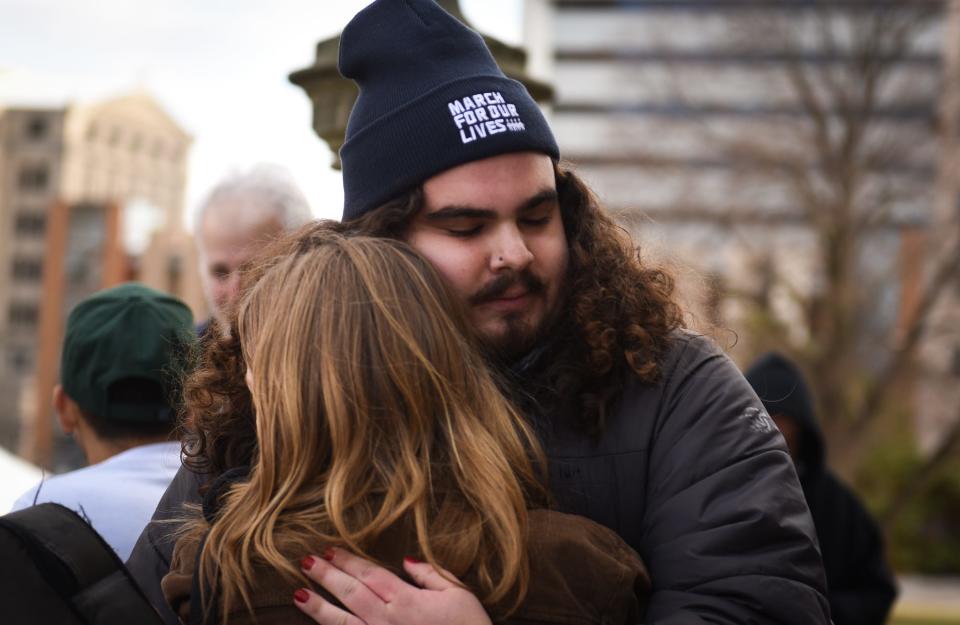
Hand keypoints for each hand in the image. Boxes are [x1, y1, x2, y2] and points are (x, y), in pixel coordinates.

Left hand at [294, 548, 491, 624]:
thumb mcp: (459, 594)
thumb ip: (432, 574)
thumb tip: (407, 560)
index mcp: (406, 601)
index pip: (369, 574)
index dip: (348, 561)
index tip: (329, 550)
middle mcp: (387, 621)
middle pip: (350, 593)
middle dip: (326, 576)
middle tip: (305, 562)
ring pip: (342, 623)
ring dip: (318, 608)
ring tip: (298, 594)